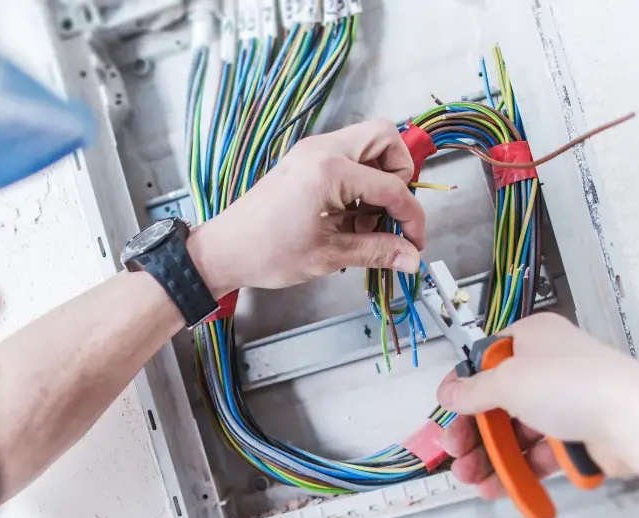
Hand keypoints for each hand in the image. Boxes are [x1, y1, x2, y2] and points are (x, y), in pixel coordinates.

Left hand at [187, 119, 424, 296]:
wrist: (223, 251)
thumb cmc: (265, 252)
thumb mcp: (328, 255)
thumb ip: (376, 251)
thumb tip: (410, 257)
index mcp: (329, 170)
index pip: (392, 186)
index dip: (411, 217)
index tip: (414, 242)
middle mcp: (321, 150)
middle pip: (385, 138)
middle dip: (399, 175)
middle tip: (391, 213)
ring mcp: (310, 152)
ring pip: (367, 145)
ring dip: (378, 179)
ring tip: (365, 223)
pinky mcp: (304, 161)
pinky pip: (347, 159)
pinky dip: (358, 182)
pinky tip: (348, 218)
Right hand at [436, 313, 638, 499]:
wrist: (633, 422)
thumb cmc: (582, 384)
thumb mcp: (508, 381)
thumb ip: (473, 390)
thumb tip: (451, 393)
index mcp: (532, 339)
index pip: (485, 362)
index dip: (463, 387)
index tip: (446, 409)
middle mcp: (548, 368)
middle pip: (497, 402)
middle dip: (473, 432)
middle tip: (456, 452)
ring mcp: (564, 402)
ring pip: (516, 432)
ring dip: (491, 456)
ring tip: (473, 477)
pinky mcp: (577, 436)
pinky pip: (538, 454)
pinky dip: (518, 469)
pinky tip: (500, 484)